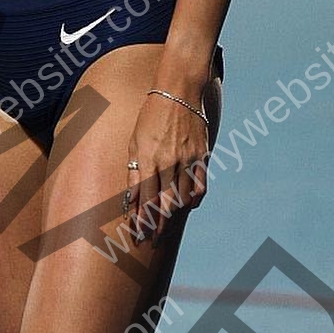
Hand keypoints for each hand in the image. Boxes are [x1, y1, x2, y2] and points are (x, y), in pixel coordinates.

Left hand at [122, 90, 210, 244]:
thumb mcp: (135, 141)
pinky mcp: (202, 156)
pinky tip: (187, 206)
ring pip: (182, 198)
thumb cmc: (151, 116)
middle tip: (152, 240)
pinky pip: (200, 185)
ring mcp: (187, 160)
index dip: (141, 220)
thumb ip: (134, 170)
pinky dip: (194, 200)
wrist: (178, 92)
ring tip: (166, 227)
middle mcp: (168, 162)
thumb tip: (131, 198)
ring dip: (174, 216)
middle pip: (164, 204)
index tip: (137, 235)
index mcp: (148, 159)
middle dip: (157, 226)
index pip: (144, 198)